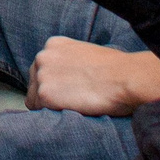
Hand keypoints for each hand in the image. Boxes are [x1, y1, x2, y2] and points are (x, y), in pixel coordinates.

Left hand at [26, 38, 159, 115]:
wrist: (125, 77)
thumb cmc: (116, 69)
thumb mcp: (86, 54)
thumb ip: (70, 61)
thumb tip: (70, 76)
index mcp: (53, 44)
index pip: (41, 68)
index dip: (53, 83)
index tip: (66, 91)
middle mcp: (42, 56)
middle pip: (34, 83)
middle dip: (48, 94)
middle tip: (70, 103)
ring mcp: (42, 75)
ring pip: (34, 99)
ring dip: (49, 106)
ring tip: (71, 108)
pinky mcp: (45, 94)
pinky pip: (39, 111)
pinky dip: (51, 115)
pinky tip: (70, 112)